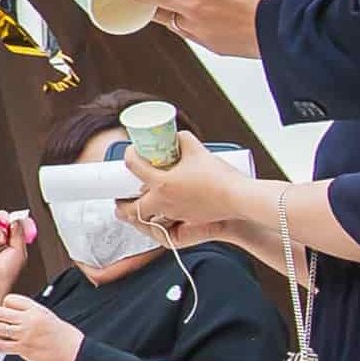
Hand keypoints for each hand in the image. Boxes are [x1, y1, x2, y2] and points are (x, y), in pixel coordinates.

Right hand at [0, 209, 32, 315]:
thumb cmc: (6, 273)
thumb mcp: (20, 251)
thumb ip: (19, 233)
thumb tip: (16, 219)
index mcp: (15, 241)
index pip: (16, 223)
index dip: (16, 220)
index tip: (17, 221)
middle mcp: (3, 238)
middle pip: (4, 219)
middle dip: (6, 221)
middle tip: (7, 228)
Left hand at [0, 296, 83, 360]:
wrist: (76, 355)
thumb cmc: (68, 338)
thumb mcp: (50, 317)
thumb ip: (33, 314)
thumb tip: (18, 314)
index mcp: (37, 310)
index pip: (11, 300)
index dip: (5, 304)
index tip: (4, 308)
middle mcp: (29, 321)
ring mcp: (24, 336)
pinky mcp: (23, 350)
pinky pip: (2, 345)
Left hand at [121, 130, 258, 246]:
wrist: (240, 198)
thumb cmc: (219, 176)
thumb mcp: (198, 150)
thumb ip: (183, 140)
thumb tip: (176, 136)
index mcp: (161, 183)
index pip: (133, 167)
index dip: (128, 156)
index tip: (130, 153)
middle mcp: (163, 202)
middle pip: (132, 209)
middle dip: (122, 206)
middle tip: (119, 200)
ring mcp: (175, 214)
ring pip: (148, 220)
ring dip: (138, 216)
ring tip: (135, 209)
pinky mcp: (188, 220)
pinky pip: (166, 224)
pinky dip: (158, 220)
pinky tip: (161, 213)